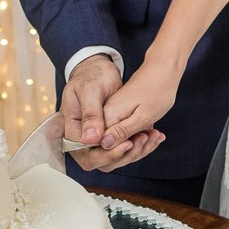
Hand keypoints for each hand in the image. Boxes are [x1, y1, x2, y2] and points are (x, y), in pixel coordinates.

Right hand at [61, 54, 163, 173]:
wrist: (101, 66)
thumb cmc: (94, 75)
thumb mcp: (92, 91)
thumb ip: (91, 115)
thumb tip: (90, 139)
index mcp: (74, 127)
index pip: (87, 155)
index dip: (108, 154)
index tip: (127, 143)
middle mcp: (84, 135)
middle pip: (102, 161)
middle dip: (125, 155)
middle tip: (143, 138)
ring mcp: (97, 135)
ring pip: (115, 156)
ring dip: (136, 150)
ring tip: (153, 135)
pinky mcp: (109, 132)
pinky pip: (122, 146)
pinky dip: (138, 143)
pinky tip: (153, 134)